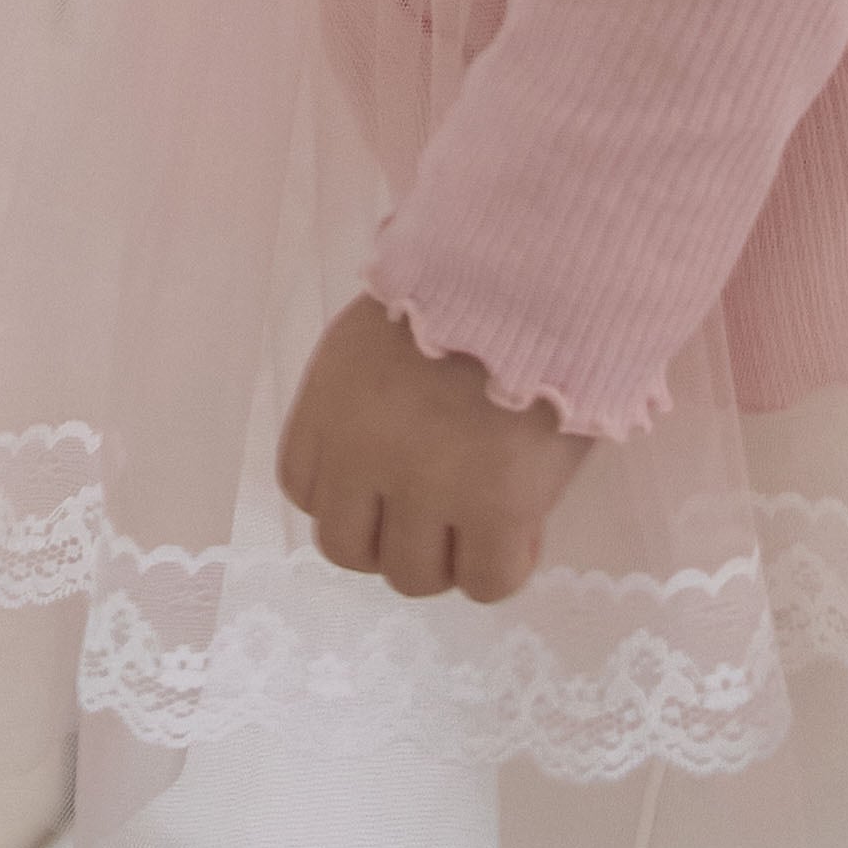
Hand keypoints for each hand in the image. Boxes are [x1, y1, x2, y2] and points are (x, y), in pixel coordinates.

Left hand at [275, 293, 593, 605]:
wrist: (542, 265)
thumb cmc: (471, 286)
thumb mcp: (382, 330)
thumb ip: (366, 400)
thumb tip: (381, 467)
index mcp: (330, 400)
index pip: (305, 490)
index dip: (352, 494)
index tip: (389, 481)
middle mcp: (364, 451)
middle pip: (347, 548)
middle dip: (390, 536)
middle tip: (437, 510)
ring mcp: (429, 486)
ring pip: (412, 576)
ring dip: (446, 555)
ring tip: (485, 515)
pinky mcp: (497, 506)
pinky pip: (486, 582)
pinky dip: (503, 565)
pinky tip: (524, 526)